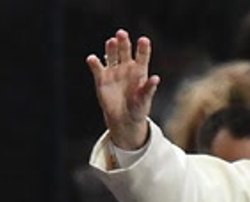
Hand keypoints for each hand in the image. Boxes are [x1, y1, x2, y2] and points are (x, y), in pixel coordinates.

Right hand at [85, 29, 159, 150]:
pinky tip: (92, 59)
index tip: (143, 40)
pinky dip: (94, 63)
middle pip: (125, 51)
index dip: (143, 48)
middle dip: (124, 42)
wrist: (124, 119)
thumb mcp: (144, 100)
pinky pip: (97, 68)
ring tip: (111, 42)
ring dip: (111, 48)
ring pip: (111, 55)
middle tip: (122, 34)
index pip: (142, 56)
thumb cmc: (138, 108)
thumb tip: (156, 78)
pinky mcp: (101, 79)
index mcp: (140, 70)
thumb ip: (149, 89)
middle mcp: (126, 67)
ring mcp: (113, 71)